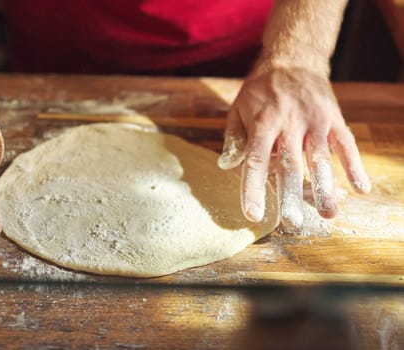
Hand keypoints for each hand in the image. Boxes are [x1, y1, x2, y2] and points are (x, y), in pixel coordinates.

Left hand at [218, 67, 370, 228]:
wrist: (293, 58)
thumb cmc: (260, 90)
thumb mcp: (238, 108)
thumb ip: (234, 138)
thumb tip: (227, 167)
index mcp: (263, 124)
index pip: (255, 161)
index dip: (253, 188)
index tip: (253, 213)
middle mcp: (290, 124)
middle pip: (290, 164)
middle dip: (291, 195)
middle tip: (293, 222)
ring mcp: (315, 121)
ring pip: (320, 158)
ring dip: (325, 187)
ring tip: (329, 213)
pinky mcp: (333, 118)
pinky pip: (346, 144)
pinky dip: (354, 165)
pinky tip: (361, 188)